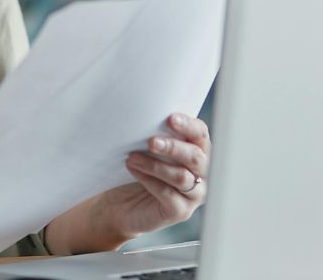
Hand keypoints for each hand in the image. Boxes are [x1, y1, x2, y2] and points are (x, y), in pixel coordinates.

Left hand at [45, 113, 210, 254]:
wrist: (120, 205)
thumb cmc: (137, 170)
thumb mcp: (146, 148)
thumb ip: (155, 133)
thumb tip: (145, 111)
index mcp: (196, 151)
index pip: (201, 134)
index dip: (189, 125)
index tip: (170, 118)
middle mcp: (201, 173)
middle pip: (196, 157)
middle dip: (174, 147)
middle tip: (151, 141)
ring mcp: (193, 195)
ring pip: (182, 177)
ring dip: (156, 165)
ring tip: (132, 157)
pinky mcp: (180, 212)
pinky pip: (169, 195)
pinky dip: (150, 180)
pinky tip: (134, 170)